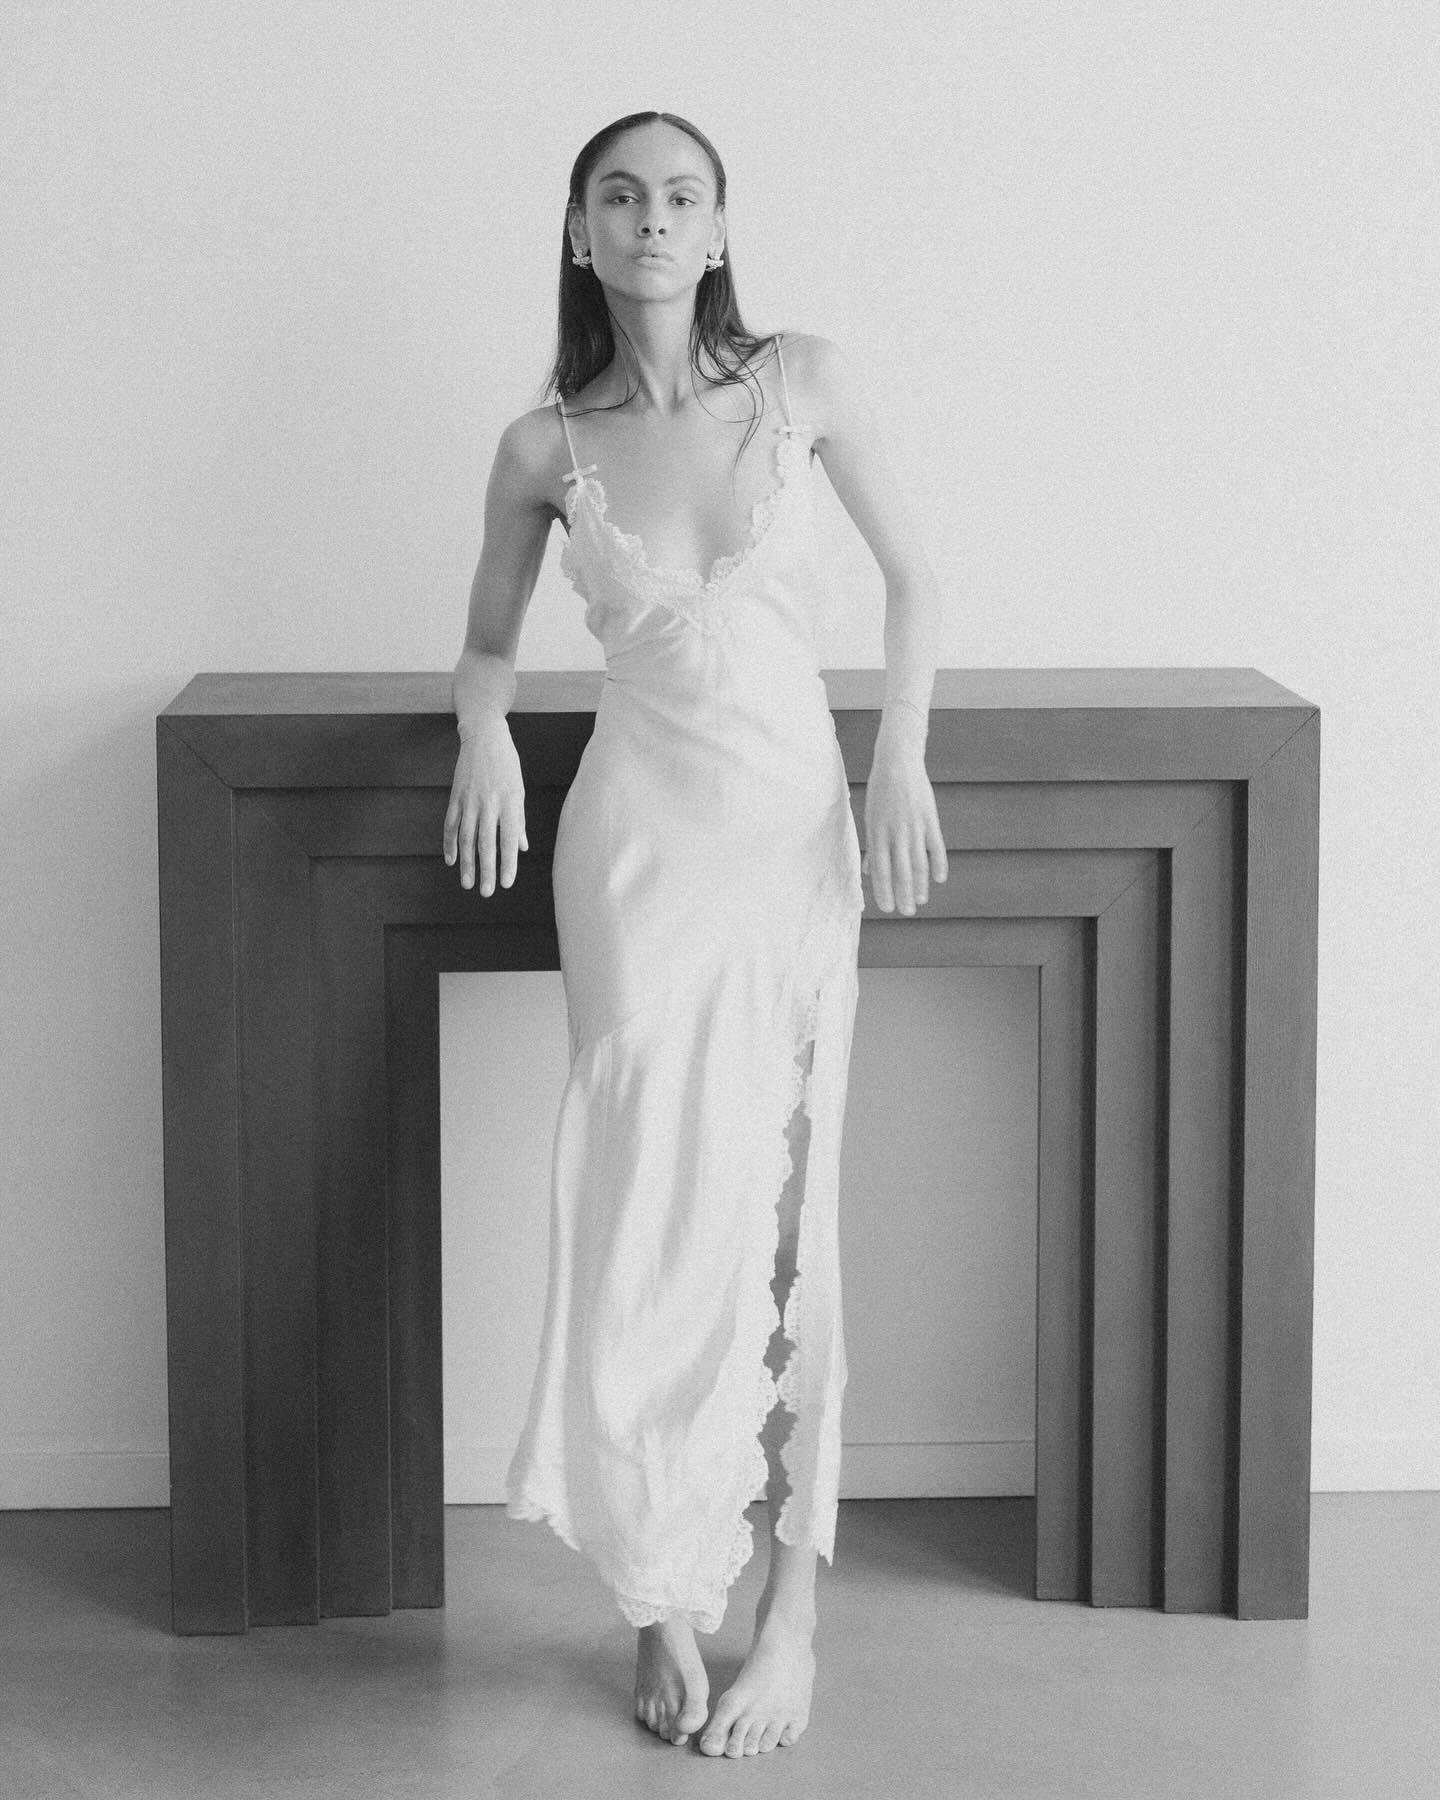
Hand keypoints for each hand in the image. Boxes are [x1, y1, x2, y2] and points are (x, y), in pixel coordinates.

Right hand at [442, 719, 527, 893]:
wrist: (485, 736)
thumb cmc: (507, 765)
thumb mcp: (519, 790)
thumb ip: (518, 821)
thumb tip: (521, 848)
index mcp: (509, 802)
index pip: (508, 839)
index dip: (508, 863)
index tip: (507, 883)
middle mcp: (489, 803)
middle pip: (486, 842)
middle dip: (487, 869)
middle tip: (487, 893)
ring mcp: (470, 800)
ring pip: (466, 837)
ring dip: (466, 863)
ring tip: (468, 883)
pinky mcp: (456, 796)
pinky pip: (451, 824)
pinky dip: (449, 843)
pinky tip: (450, 860)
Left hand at [862, 736, 947, 913]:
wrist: (898, 763)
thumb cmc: (880, 792)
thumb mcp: (870, 817)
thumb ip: (873, 845)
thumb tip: (869, 870)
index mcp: (878, 833)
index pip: (881, 869)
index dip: (883, 890)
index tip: (887, 908)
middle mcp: (896, 833)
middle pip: (900, 870)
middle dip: (903, 894)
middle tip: (906, 912)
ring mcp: (914, 826)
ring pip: (918, 862)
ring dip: (920, 884)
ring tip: (921, 901)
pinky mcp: (930, 819)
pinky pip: (936, 846)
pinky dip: (939, 863)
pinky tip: (939, 879)